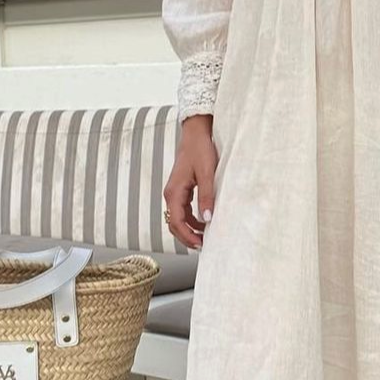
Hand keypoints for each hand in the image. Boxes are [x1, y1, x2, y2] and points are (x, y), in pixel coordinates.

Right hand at [163, 116, 216, 249]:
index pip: (176, 222)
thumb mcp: (207, 173)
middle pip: (174, 224)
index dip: (187, 236)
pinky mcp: (181, 189)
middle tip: (204, 246)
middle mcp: (171, 194)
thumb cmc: (201, 149)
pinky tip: (204, 222)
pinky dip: (191, 219)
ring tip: (205, 237)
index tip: (201, 245)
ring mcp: (175, 192)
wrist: (196, 133)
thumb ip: (207, 196)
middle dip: (187, 237)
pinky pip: (183, 210)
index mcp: (174, 192)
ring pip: (178, 218)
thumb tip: (208, 219)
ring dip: (189, 229)